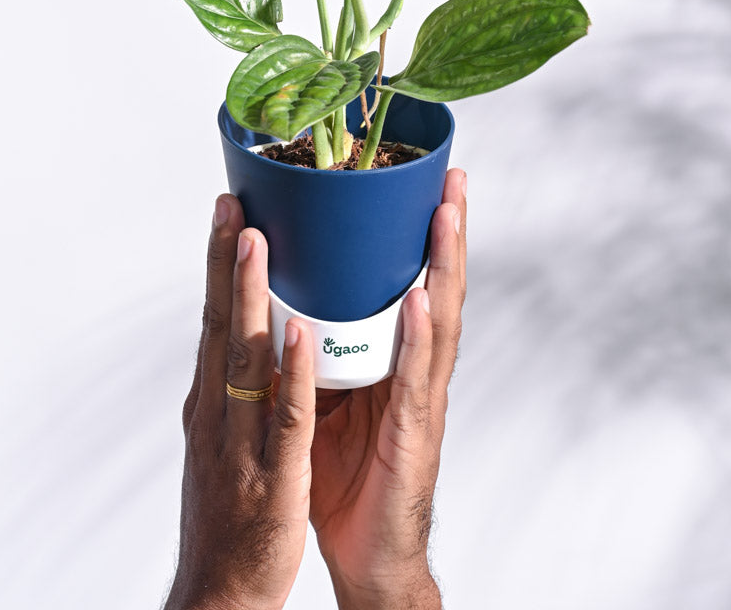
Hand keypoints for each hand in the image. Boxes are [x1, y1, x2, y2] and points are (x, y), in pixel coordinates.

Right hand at [166, 195, 315, 609]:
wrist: (220, 594)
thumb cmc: (229, 512)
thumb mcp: (224, 439)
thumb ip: (235, 389)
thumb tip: (248, 338)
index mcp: (209, 401)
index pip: (211, 319)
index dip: (216, 264)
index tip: (227, 211)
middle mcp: (216, 413)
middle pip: (218, 325)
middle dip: (224, 262)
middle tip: (232, 202)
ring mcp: (240, 444)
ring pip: (245, 360)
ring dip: (249, 298)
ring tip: (256, 241)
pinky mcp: (272, 477)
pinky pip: (285, 419)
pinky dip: (291, 374)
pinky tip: (299, 334)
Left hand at [309, 169, 467, 609]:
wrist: (367, 555)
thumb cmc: (347, 476)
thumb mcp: (325, 397)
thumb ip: (317, 351)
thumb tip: (283, 301)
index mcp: (390, 357)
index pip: (406, 281)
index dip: (411, 233)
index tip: (409, 180)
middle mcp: (414, 370)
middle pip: (435, 287)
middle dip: (443, 230)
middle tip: (447, 175)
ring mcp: (420, 401)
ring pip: (439, 321)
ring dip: (443, 265)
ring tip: (444, 213)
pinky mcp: (414, 436)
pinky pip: (415, 382)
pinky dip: (420, 339)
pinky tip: (422, 302)